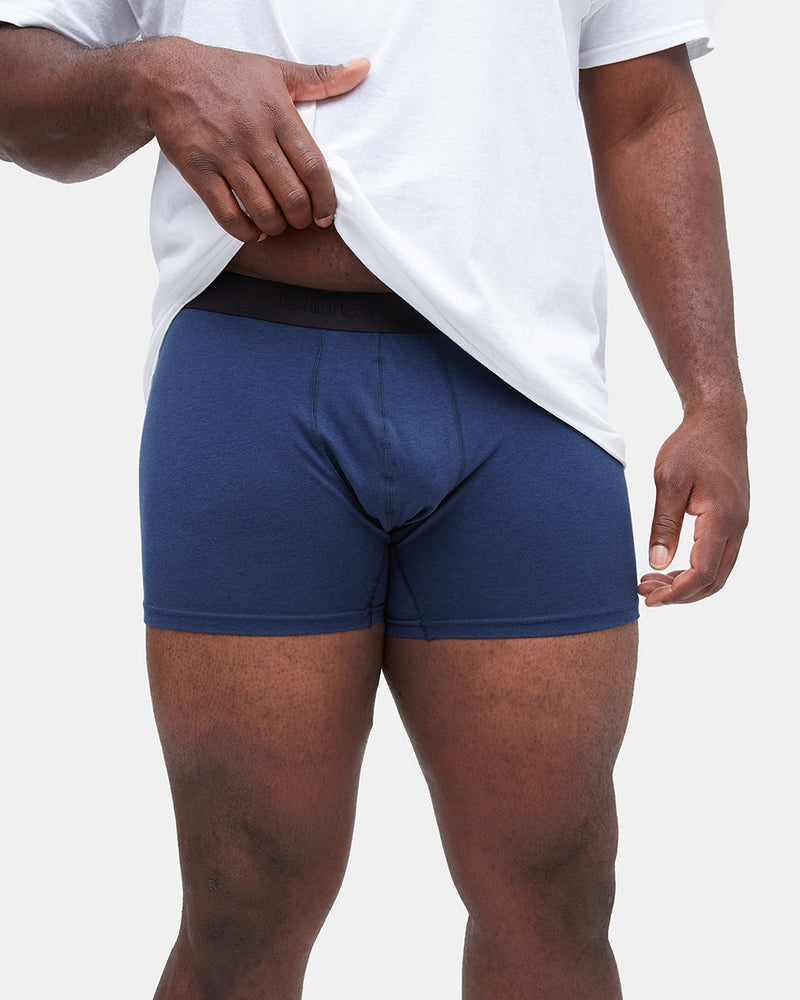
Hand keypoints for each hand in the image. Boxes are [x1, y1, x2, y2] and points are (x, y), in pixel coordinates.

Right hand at [131, 37, 370, 241]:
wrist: (166, 76)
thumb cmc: (226, 74)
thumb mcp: (275, 70)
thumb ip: (320, 77)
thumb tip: (362, 69)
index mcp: (277, 113)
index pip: (313, 167)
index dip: (326, 199)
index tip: (327, 214)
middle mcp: (252, 135)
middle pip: (291, 195)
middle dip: (302, 218)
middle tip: (301, 220)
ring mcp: (224, 154)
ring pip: (262, 208)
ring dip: (276, 226)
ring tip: (278, 224)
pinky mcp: (198, 170)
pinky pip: (227, 214)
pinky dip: (245, 231)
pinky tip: (253, 230)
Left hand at [638, 400, 748, 605]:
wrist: (719, 421)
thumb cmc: (691, 446)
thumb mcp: (669, 481)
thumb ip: (664, 524)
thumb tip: (658, 564)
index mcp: (722, 519)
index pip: (702, 573)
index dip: (675, 593)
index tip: (648, 599)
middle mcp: (737, 526)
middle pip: (714, 581)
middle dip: (680, 595)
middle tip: (644, 593)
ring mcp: (738, 524)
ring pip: (718, 571)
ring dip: (687, 584)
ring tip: (651, 582)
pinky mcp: (733, 520)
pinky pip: (719, 557)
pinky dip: (695, 569)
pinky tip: (668, 566)